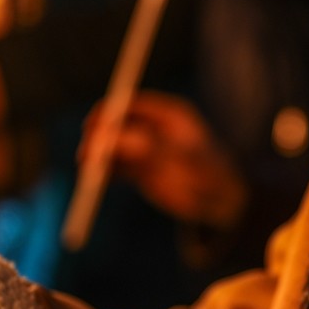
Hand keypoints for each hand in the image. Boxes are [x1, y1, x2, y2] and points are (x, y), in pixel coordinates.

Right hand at [78, 90, 248, 229]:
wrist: (222, 204)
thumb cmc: (209, 175)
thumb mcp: (180, 159)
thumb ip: (146, 146)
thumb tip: (111, 136)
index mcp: (170, 115)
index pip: (132, 104)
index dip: (110, 112)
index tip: (94, 124)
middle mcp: (155, 129)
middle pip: (118, 125)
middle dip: (100, 137)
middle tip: (87, 152)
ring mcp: (147, 149)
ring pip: (113, 147)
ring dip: (98, 156)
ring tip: (88, 170)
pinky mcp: (140, 171)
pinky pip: (115, 167)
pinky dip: (103, 173)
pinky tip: (96, 182)